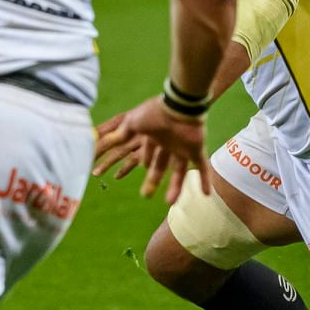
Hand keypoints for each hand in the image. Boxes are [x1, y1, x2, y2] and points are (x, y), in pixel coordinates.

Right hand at [92, 96, 208, 204]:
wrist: (178, 107)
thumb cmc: (153, 113)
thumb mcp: (132, 123)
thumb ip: (120, 133)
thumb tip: (103, 140)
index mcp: (154, 136)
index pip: (147, 152)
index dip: (144, 161)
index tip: (140, 170)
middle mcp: (168, 143)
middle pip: (160, 166)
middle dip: (153, 180)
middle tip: (145, 195)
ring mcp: (183, 147)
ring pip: (179, 171)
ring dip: (175, 187)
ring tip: (169, 202)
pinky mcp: (195, 150)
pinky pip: (201, 167)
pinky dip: (204, 180)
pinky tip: (206, 194)